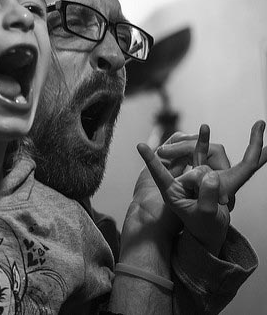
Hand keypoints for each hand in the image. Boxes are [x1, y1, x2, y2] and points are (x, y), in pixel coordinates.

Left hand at [138, 121, 266, 254]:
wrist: (211, 231)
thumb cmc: (205, 226)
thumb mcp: (205, 214)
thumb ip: (207, 197)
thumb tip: (210, 176)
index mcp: (170, 190)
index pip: (159, 172)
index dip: (150, 159)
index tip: (140, 146)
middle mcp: (176, 180)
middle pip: (185, 161)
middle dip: (197, 168)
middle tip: (213, 190)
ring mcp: (186, 175)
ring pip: (197, 158)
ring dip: (204, 161)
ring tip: (220, 193)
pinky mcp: (198, 172)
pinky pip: (200, 154)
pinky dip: (202, 144)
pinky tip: (204, 129)